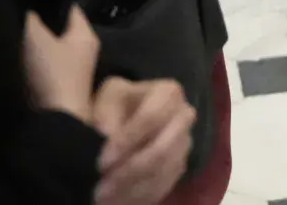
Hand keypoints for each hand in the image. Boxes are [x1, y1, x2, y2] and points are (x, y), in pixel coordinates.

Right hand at [22, 9, 98, 123]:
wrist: (54, 121)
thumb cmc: (52, 74)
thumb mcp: (37, 40)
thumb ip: (31, 19)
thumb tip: (29, 6)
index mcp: (86, 35)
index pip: (71, 9)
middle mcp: (84, 50)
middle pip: (61, 28)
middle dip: (42, 23)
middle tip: (18, 14)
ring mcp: (74, 70)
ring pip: (52, 47)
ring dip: (36, 43)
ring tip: (16, 33)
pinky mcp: (60, 86)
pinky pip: (46, 65)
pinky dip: (34, 61)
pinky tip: (19, 58)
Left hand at [92, 78, 194, 204]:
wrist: (121, 122)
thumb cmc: (113, 107)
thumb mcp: (105, 101)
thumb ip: (106, 114)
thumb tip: (107, 136)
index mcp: (168, 93)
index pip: (153, 116)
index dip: (128, 139)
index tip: (101, 160)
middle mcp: (184, 117)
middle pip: (165, 149)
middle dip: (131, 169)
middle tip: (101, 184)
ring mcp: (184, 143)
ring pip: (164, 172)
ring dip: (132, 186)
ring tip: (102, 194)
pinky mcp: (180, 166)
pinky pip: (164, 185)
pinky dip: (139, 194)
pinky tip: (115, 197)